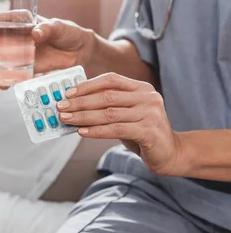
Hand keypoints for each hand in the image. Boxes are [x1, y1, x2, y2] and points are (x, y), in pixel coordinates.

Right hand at [0, 13, 94, 75]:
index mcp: (20, 22)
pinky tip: (1, 83)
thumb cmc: (69, 34)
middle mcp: (14, 37)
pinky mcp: (23, 70)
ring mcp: (16, 55)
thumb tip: (36, 33)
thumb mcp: (61, 27)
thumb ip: (49, 28)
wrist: (80, 53)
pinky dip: (2, 80)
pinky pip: (8, 75)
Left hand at [57, 72, 181, 175]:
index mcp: (142, 87)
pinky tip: (81, 132)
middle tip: (61, 107)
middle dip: (80, 102)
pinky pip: (116, 129)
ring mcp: (150, 113)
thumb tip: (74, 104)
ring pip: (109, 113)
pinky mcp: (149, 131)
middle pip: (107, 96)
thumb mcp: (127, 113)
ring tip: (66, 119)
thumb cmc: (143, 131)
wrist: (172, 152)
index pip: (111, 79)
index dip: (87, 85)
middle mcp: (148, 97)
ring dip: (83, 116)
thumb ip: (108, 105)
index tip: (67, 93)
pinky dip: (96, 130)